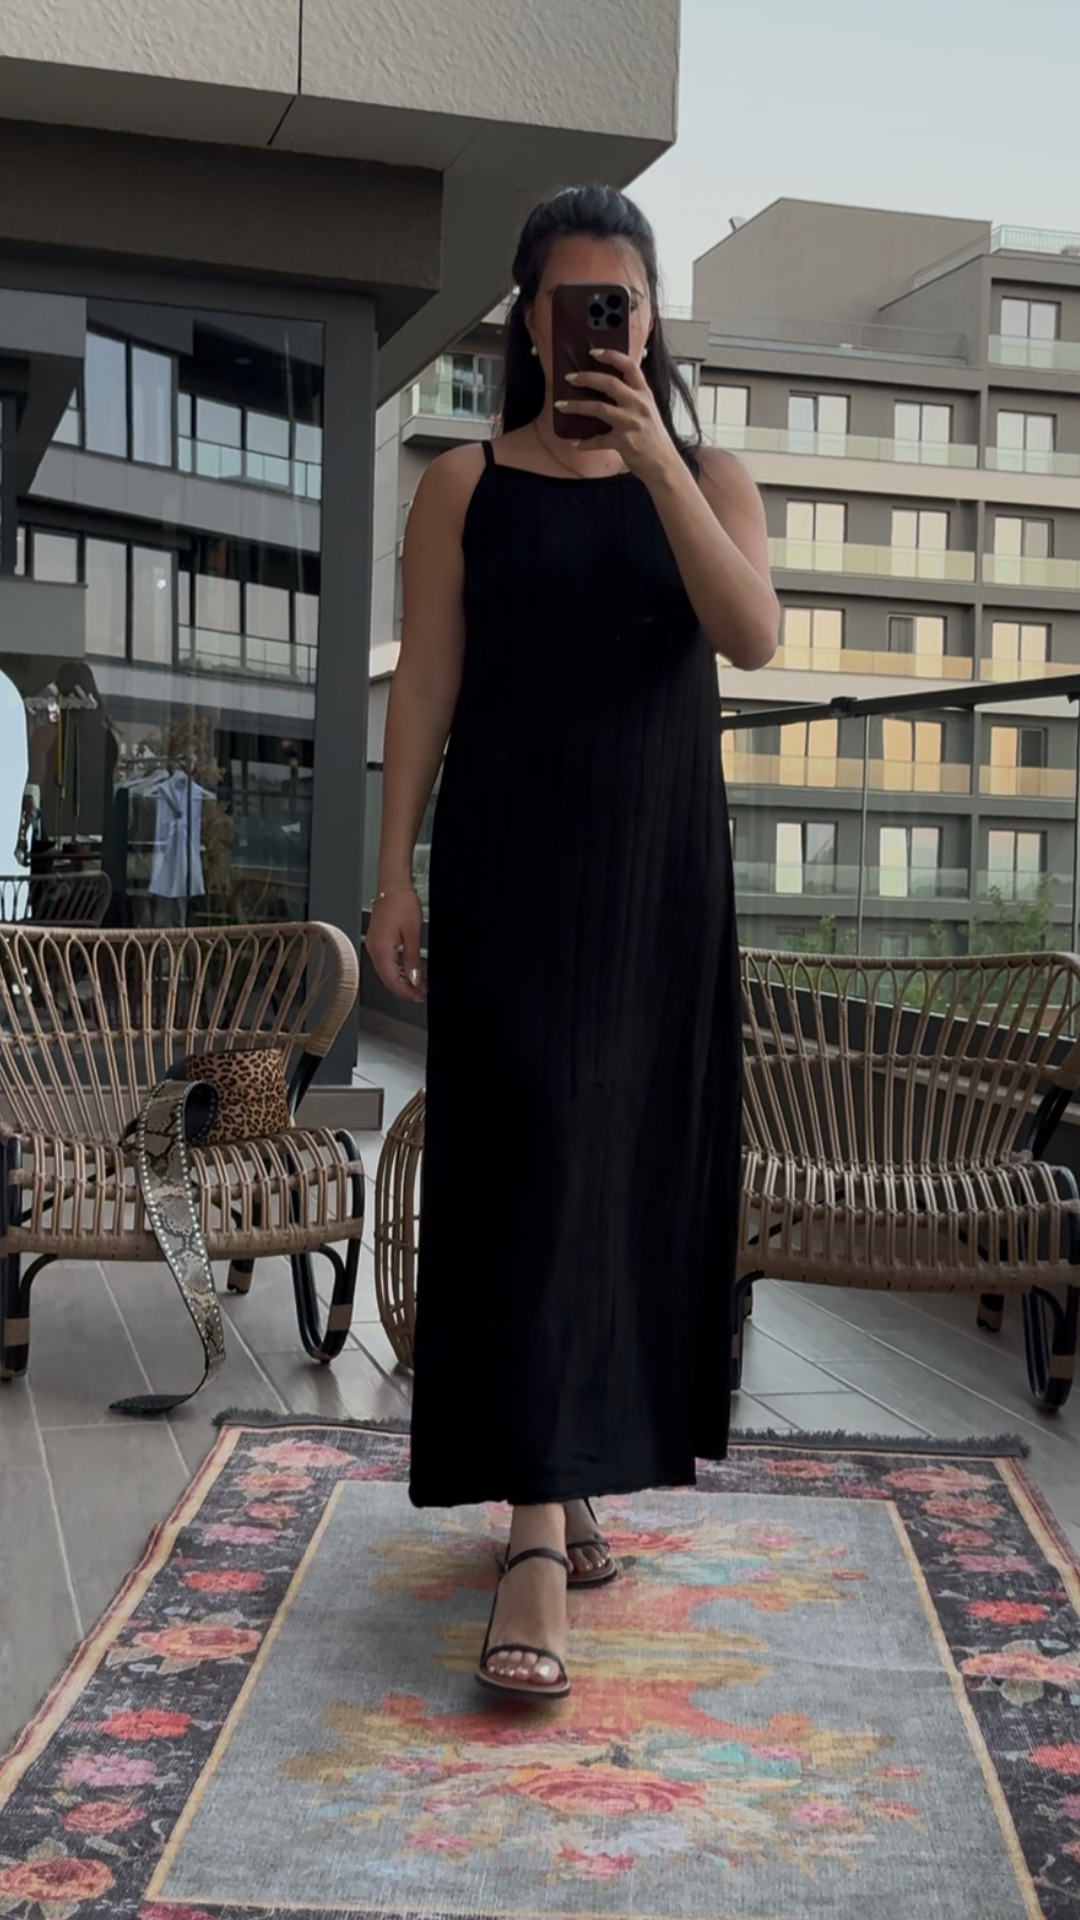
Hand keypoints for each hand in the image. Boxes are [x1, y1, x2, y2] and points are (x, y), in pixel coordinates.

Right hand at [364, 887, 425, 1002]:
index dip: (405, 992)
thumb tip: (414, 978)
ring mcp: (373, 945)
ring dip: (401, 980)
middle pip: (387, 978)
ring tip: (417, 983)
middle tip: (419, 993)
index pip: (391, 980)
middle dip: (404, 988)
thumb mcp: (413, 934)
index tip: (417, 996)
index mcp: (381, 949)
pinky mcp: (376, 940)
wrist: (393, 886)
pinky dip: (396, 970)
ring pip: (385, 971)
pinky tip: (407, 971)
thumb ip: (412, 959)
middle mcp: (373, 948)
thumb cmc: (401, 903)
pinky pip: (384, 961)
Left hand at [556, 349, 680, 485]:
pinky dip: (585, 442)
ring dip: (576, 406)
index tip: (593, 352)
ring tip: (561, 405)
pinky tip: (576, 443)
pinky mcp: (623, 441)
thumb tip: (608, 391)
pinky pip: (598, 440)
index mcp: (644, 394)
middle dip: (586, 378)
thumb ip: (632, 399)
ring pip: (598, 408)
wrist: (664, 465)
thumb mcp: (648, 412)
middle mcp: (638, 405)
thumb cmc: (655, 440)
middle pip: (609, 383)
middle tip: (570, 378)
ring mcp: (631, 423)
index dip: (611, 356)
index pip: (629, 366)